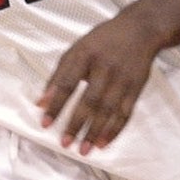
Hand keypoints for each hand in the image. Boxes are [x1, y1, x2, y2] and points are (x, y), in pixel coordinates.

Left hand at [37, 11, 157, 154]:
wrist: (138, 30)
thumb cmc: (102, 41)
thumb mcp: (77, 49)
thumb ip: (58, 74)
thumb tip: (41, 102)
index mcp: (85, 53)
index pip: (67, 81)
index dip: (56, 103)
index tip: (45, 122)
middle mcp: (104, 66)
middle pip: (90, 99)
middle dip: (76, 123)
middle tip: (65, 142)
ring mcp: (122, 77)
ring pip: (108, 109)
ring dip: (95, 132)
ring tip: (83, 149)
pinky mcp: (136, 87)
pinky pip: (125, 113)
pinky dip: (114, 130)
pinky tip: (103, 143)